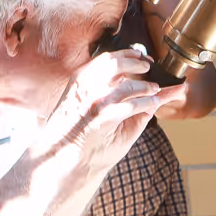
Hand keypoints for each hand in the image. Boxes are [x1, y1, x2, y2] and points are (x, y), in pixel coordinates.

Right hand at [36, 50, 179, 166]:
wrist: (62, 160)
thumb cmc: (76, 135)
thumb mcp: (92, 106)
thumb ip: (116, 92)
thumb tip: (147, 84)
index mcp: (80, 80)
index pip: (106, 59)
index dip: (126, 54)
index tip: (139, 56)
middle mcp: (86, 86)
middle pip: (117, 64)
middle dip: (137, 64)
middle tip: (148, 68)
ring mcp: (94, 100)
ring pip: (128, 85)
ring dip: (146, 87)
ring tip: (154, 90)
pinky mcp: (104, 116)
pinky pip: (133, 105)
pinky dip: (146, 103)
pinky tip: (152, 104)